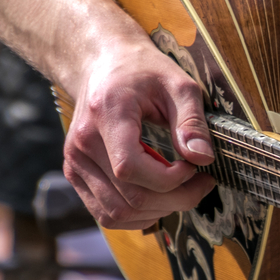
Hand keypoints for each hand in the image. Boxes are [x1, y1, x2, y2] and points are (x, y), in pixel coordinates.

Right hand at [63, 41, 216, 229]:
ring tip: (183, 191)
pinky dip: (138, 215)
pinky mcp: (76, 175)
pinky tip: (160, 197)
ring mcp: (75, 163)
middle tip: (202, 183)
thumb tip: (204, 158)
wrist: (103, 64)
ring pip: (117, 214)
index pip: (130, 168)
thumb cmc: (142, 72)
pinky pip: (106, 214)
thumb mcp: (178, 84)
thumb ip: (192, 121)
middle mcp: (82, 144)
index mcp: (106, 115)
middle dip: (175, 199)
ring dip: (158, 212)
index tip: (193, 167)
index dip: (169, 179)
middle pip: (129, 197)